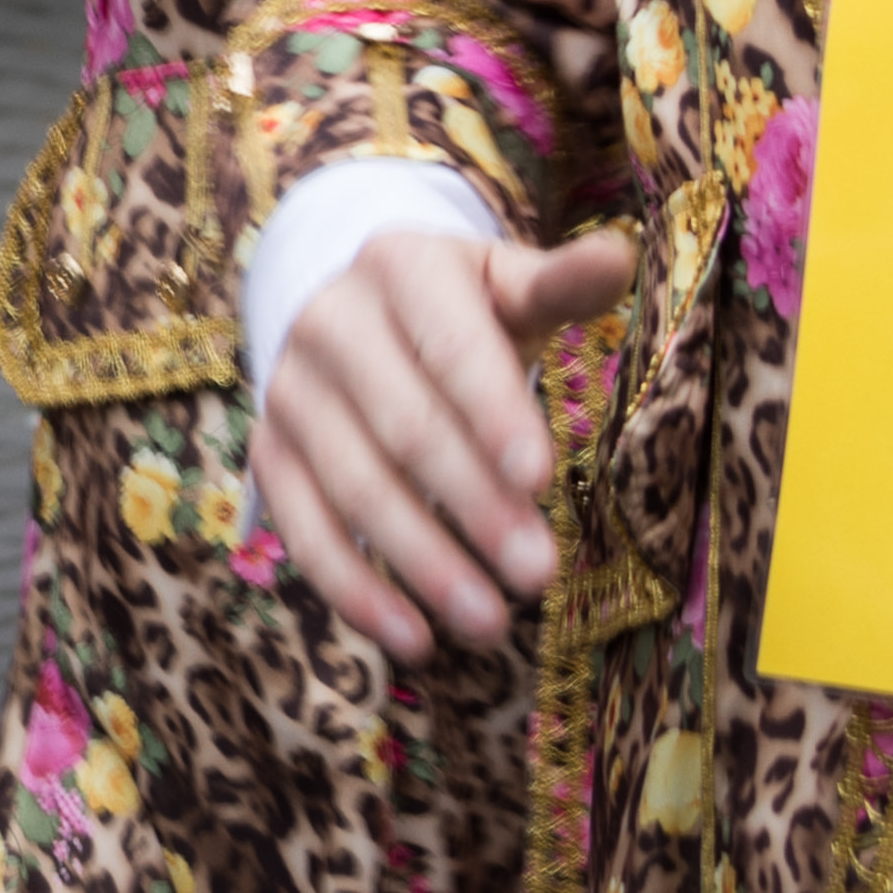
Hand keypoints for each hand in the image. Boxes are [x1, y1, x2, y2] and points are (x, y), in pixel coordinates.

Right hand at [248, 224, 635, 661]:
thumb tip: (623, 254)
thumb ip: (561, 283)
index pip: (449, 346)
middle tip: (538, 572)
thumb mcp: (506, 283)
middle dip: (473, 504)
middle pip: (403, 426)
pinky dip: (354, 590)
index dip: (492, 413)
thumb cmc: (460, 308)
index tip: (542, 479)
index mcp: (400, 268)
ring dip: (422, 561)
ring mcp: (290, 390)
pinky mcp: (269, 452)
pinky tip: (413, 638)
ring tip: (492, 623)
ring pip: (352, 486)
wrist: (353, 308)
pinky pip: (303, 528)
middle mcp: (330, 322)